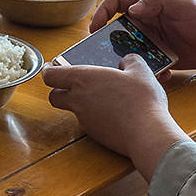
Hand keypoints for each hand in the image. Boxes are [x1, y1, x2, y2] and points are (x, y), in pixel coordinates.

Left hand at [44, 55, 185, 177]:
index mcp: (83, 79)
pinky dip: (96, 116)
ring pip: (73, 109)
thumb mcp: (140, 71)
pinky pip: (89, 122)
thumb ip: (130, 61)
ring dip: (81, 103)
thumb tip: (127, 61)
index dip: (48, 71)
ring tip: (102, 97)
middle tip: (71, 85)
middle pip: (54, 96)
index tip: (50, 67)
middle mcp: (78, 100)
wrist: (147, 133)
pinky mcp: (95, 134)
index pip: (51, 76)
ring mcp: (85, 119)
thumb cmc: (141, 100)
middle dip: (58, 90)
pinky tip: (114, 113)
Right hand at [90, 0, 195, 71]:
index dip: (102, 13)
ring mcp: (150, 39)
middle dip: (106, 41)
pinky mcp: (157, 56)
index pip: (117, 3)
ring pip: (127, 49)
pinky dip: (146, 71)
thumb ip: (159, 0)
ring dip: (125, 59)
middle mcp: (145, 20)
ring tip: (126, 70)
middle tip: (100, 54)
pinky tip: (157, 75)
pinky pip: (143, 64)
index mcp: (148, 3)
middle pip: (116, 28)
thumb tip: (133, 9)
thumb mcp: (185, 3)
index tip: (95, 29)